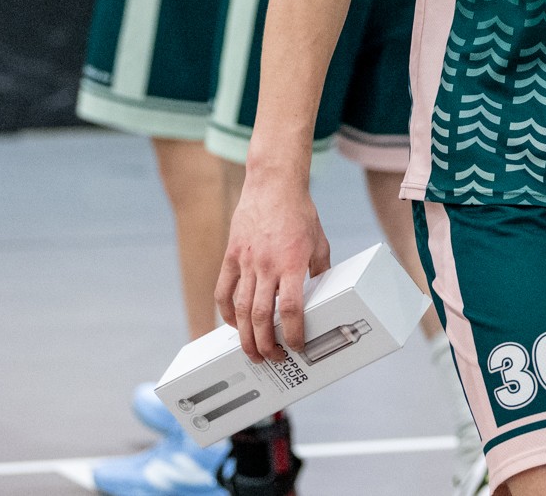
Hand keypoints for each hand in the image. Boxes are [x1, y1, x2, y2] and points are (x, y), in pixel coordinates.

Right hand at [216, 174, 330, 362]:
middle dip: (266, 345)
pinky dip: (225, 314)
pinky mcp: (231, 256)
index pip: (290, 308)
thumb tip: (323, 292)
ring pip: (239, 310)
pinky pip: (223, 291)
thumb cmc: (300, 213)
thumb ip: (319, 269)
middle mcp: (267, 265)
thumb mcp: (320, 241)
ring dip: (245, 337)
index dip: (293, 333)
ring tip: (253, 353)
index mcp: (292, 263)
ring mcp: (246, 261)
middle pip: (261, 316)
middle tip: (273, 359)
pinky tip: (232, 326)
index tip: (297, 347)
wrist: (273, 185)